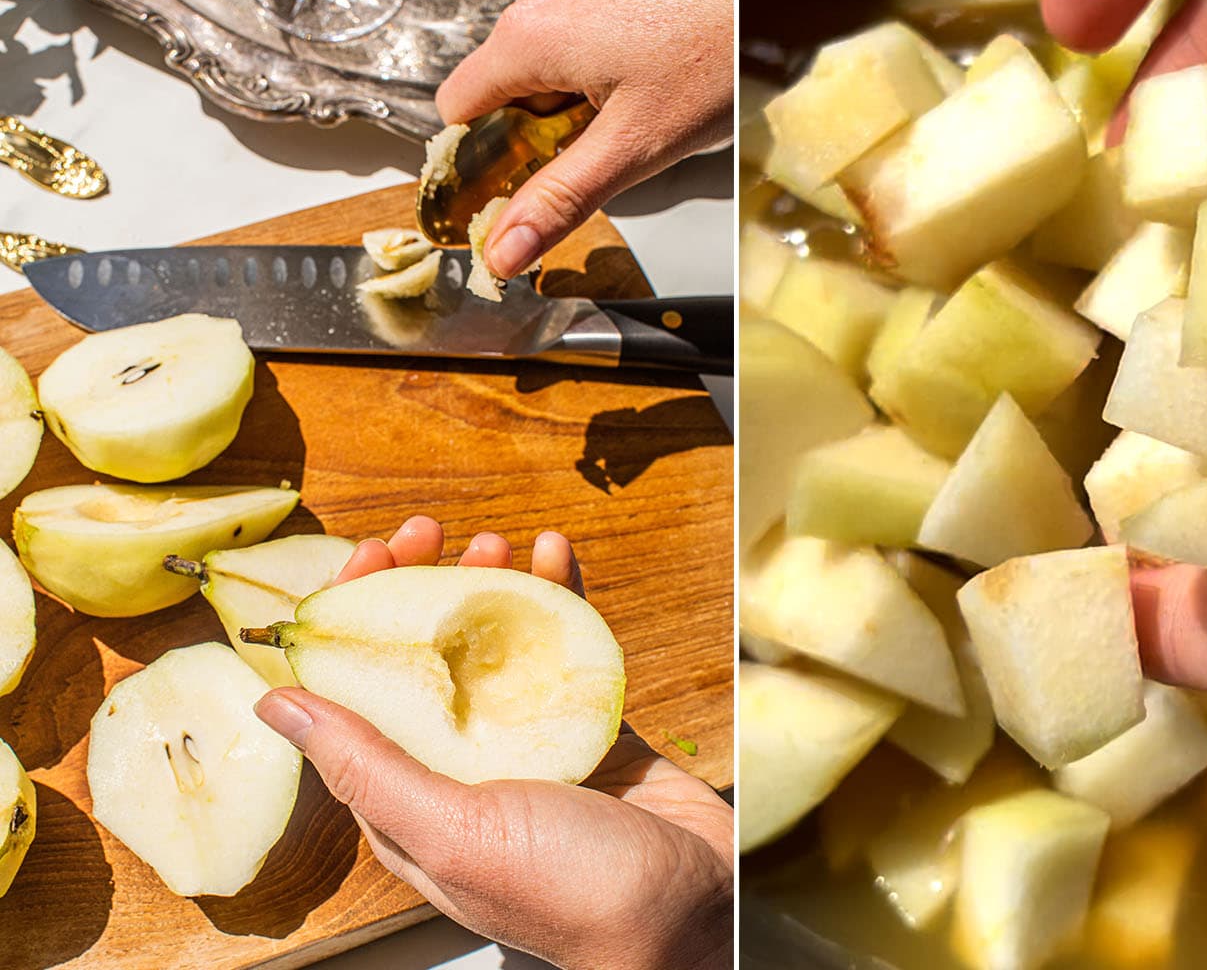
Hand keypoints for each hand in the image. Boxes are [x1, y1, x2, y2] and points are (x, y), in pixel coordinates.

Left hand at [253, 516, 732, 969]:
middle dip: (421, 585)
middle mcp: (460, 762)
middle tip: (430, 533)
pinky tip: (555, 555)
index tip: (366, 556)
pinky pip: (562, 646)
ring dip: (489, 583)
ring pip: (494, 641)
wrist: (689, 914)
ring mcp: (526, 740)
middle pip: (424, 654)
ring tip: (497, 543)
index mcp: (409, 795)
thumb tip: (276, 706)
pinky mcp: (584, 723)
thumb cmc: (568, 894)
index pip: (359, 689)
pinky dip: (559, 595)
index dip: (356, 617)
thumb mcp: (452, 829)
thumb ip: (366, 766)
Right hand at [435, 0, 732, 278]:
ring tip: (640, 107)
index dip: (478, 160)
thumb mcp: (634, 147)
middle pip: (502, 87)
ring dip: (574, 99)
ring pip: (543, 61)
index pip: (455, 111)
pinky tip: (648, 75)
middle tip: (604, 151)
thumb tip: (502, 251)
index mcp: (528, 37)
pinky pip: (576, 33)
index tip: (509, 193)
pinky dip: (598, 64)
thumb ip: (561, 200)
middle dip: (540, 131)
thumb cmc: (718, 55)